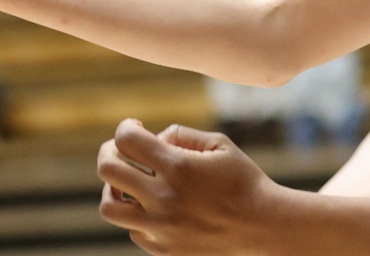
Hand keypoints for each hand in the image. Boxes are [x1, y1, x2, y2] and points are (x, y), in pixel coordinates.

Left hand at [98, 119, 280, 254]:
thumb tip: (155, 140)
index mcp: (178, 167)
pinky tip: (155, 207)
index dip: (125, 127)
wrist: (261, 226)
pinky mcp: (161, 247)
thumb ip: (183, 136)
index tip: (133, 126)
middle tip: (117, 148)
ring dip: (113, 189)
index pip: (128, 140)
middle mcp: (162, 197)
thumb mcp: (221, 145)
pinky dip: (137, 215)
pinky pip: (133, 229)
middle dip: (108, 151)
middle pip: (108, 170)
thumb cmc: (243, 181)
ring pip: (109, 206)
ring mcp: (159, 226)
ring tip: (125, 183)